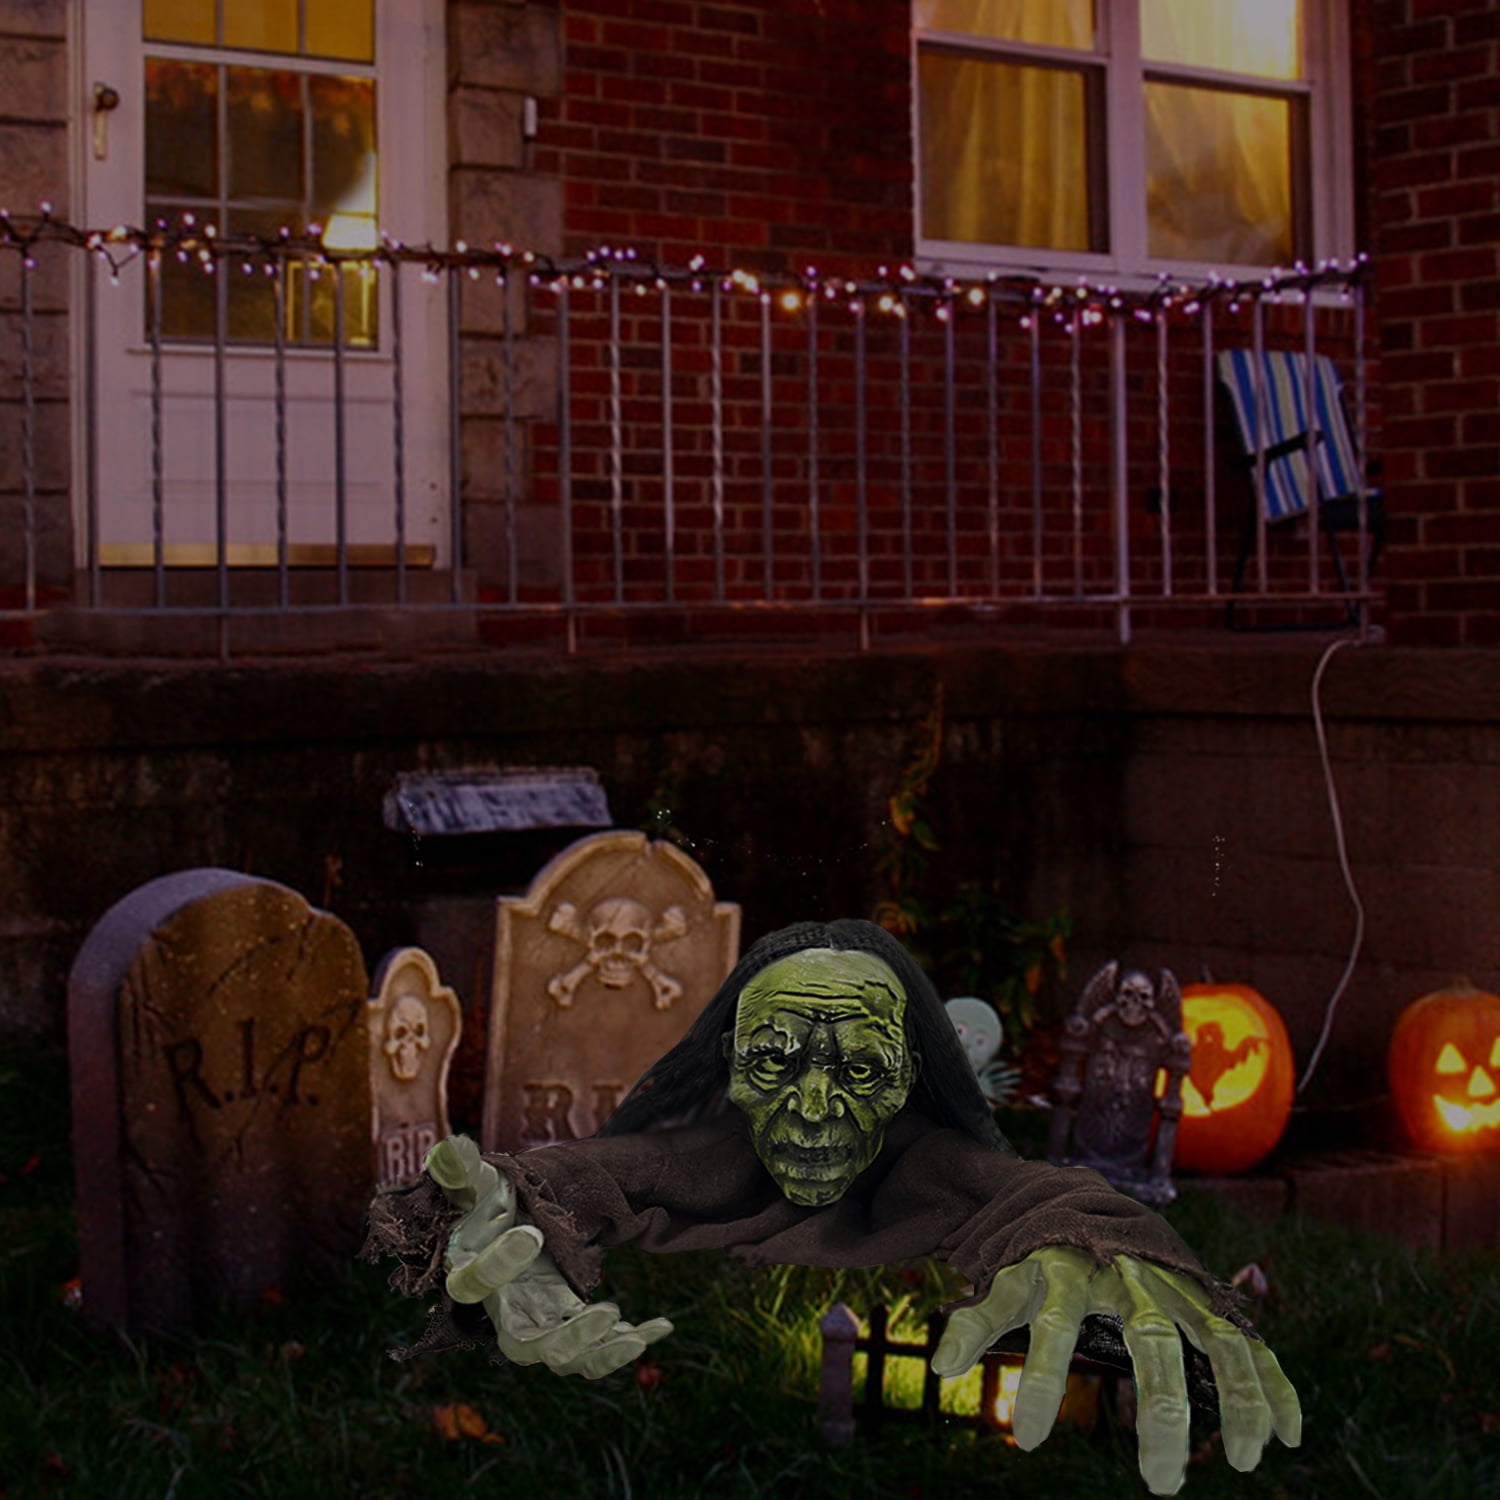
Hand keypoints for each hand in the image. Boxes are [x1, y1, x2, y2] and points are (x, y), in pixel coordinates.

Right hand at [425, 1135, 672, 1378]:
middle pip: (523, 1347)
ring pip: (563, 1358)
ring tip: (633, 1332)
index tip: (532, 1233)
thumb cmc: (494, 1207)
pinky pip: (597, 1353)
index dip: (497, 1265)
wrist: (518, 1227)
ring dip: (599, 1352)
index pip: (473, 1286)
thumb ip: (464, 1171)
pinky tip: (662, 1326)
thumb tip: (448, 1146)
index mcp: (476, 1276)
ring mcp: (541, 1325)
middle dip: (566, 1338)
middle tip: (606, 1309)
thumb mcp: (483, 1184)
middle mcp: (507, 1311)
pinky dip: (629, 1343)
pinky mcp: (572, 1328)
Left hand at [930, 1246, 1299, 1494]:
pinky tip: (1290, 1435)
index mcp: (1068, 1270)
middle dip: (1161, 1412)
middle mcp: (1128, 1278)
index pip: (1050, 1325)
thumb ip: (978, 1319)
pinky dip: (1274, 1382)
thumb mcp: (1008, 1277)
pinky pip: (1247, 1340)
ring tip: (1245, 1460)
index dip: (1038, 1379)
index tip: (1026, 1439)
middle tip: (1160, 1486)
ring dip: (1238, 1399)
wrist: (1090, 1201)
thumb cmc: (1045, 1253)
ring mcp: (1174, 1287)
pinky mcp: (1205, 1298)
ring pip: (1216, 1339)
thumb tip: (939, 1369)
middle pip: (1151, 1342)